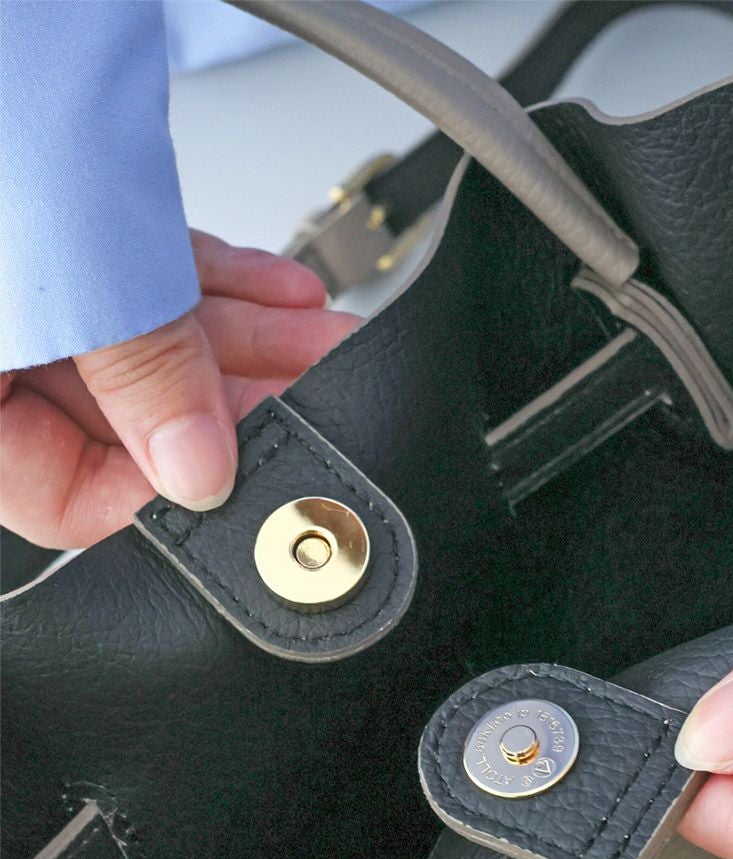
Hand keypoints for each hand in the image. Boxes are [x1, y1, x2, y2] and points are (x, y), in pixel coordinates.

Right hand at [0, 231, 358, 547]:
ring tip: (324, 342)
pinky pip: (145, 280)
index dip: (162, 497)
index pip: (64, 501)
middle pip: (123, 420)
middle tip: (315, 396)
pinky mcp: (64, 229)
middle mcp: (1, 350)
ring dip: (248, 344)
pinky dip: (216, 285)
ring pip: (148, 346)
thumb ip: (140, 373)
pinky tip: (284, 296)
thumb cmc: (8, 107)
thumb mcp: (79, 268)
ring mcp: (29, 290)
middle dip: (235, 404)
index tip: (247, 473)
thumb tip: (200, 471)